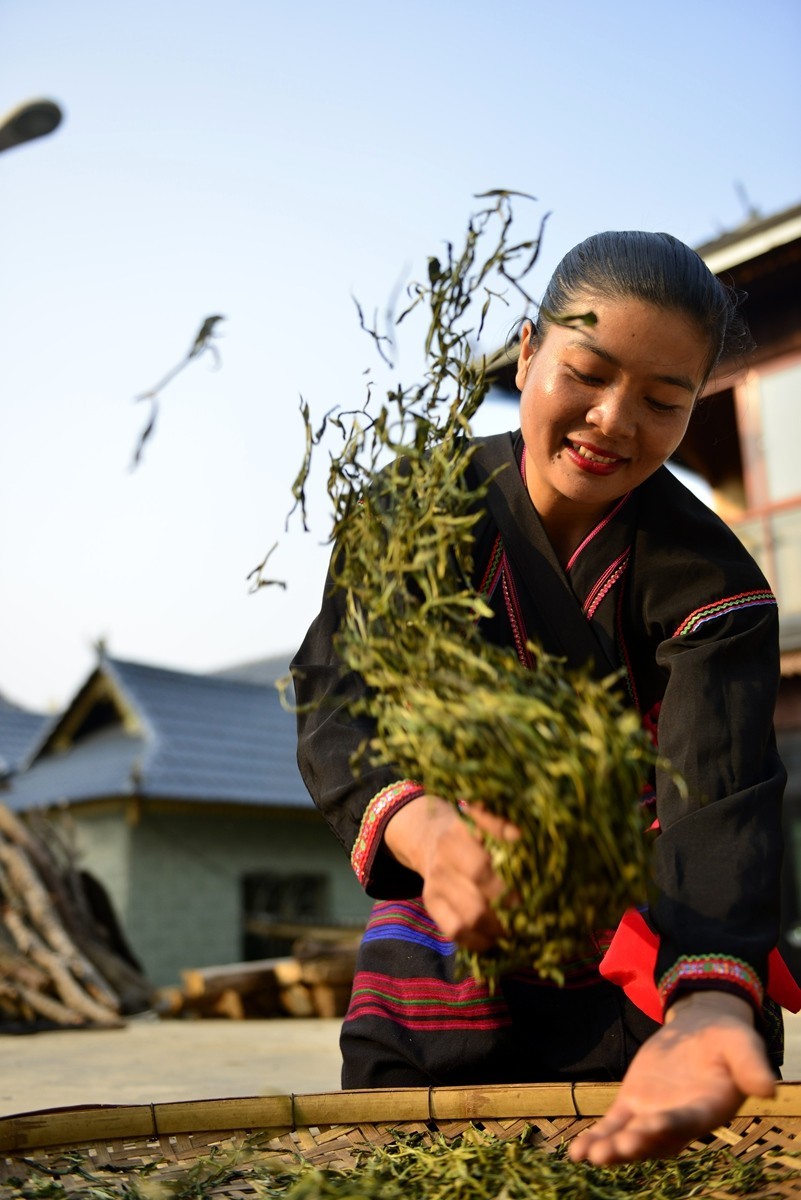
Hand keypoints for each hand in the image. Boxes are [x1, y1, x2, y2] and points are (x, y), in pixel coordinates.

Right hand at [382, 794, 518, 950]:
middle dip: (504, 911)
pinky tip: (492, 938)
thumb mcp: (478, 820)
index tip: (523, 891)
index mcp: (454, 841)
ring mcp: (434, 888)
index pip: (479, 868)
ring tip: (511, 929)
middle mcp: (441, 866)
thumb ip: (498, 825)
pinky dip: (477, 940)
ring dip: (494, 930)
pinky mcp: (432, 906)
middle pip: (476, 902)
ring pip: (467, 921)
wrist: (428, 838)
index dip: (503, 886)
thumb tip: (517, 836)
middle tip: (522, 913)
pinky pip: (455, 932)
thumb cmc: (466, 832)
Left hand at [569, 991, 775, 1163]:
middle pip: (656, 1138)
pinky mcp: (633, 1106)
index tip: (649, 1127)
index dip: (669, 1126)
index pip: (687, 1121)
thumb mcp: (741, 1044)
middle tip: (614, 1150)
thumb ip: (752, 1065)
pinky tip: (576, 1151)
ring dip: (610, 1148)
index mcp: (707, 1108)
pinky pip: (612, 1125)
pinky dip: (596, 1137)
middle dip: (636, 1145)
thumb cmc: (727, 1040)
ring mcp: (653, 1116)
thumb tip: (769, 1088)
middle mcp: (679, 1120)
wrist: (701, 1030)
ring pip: (630, 1137)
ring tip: (589, 1155)